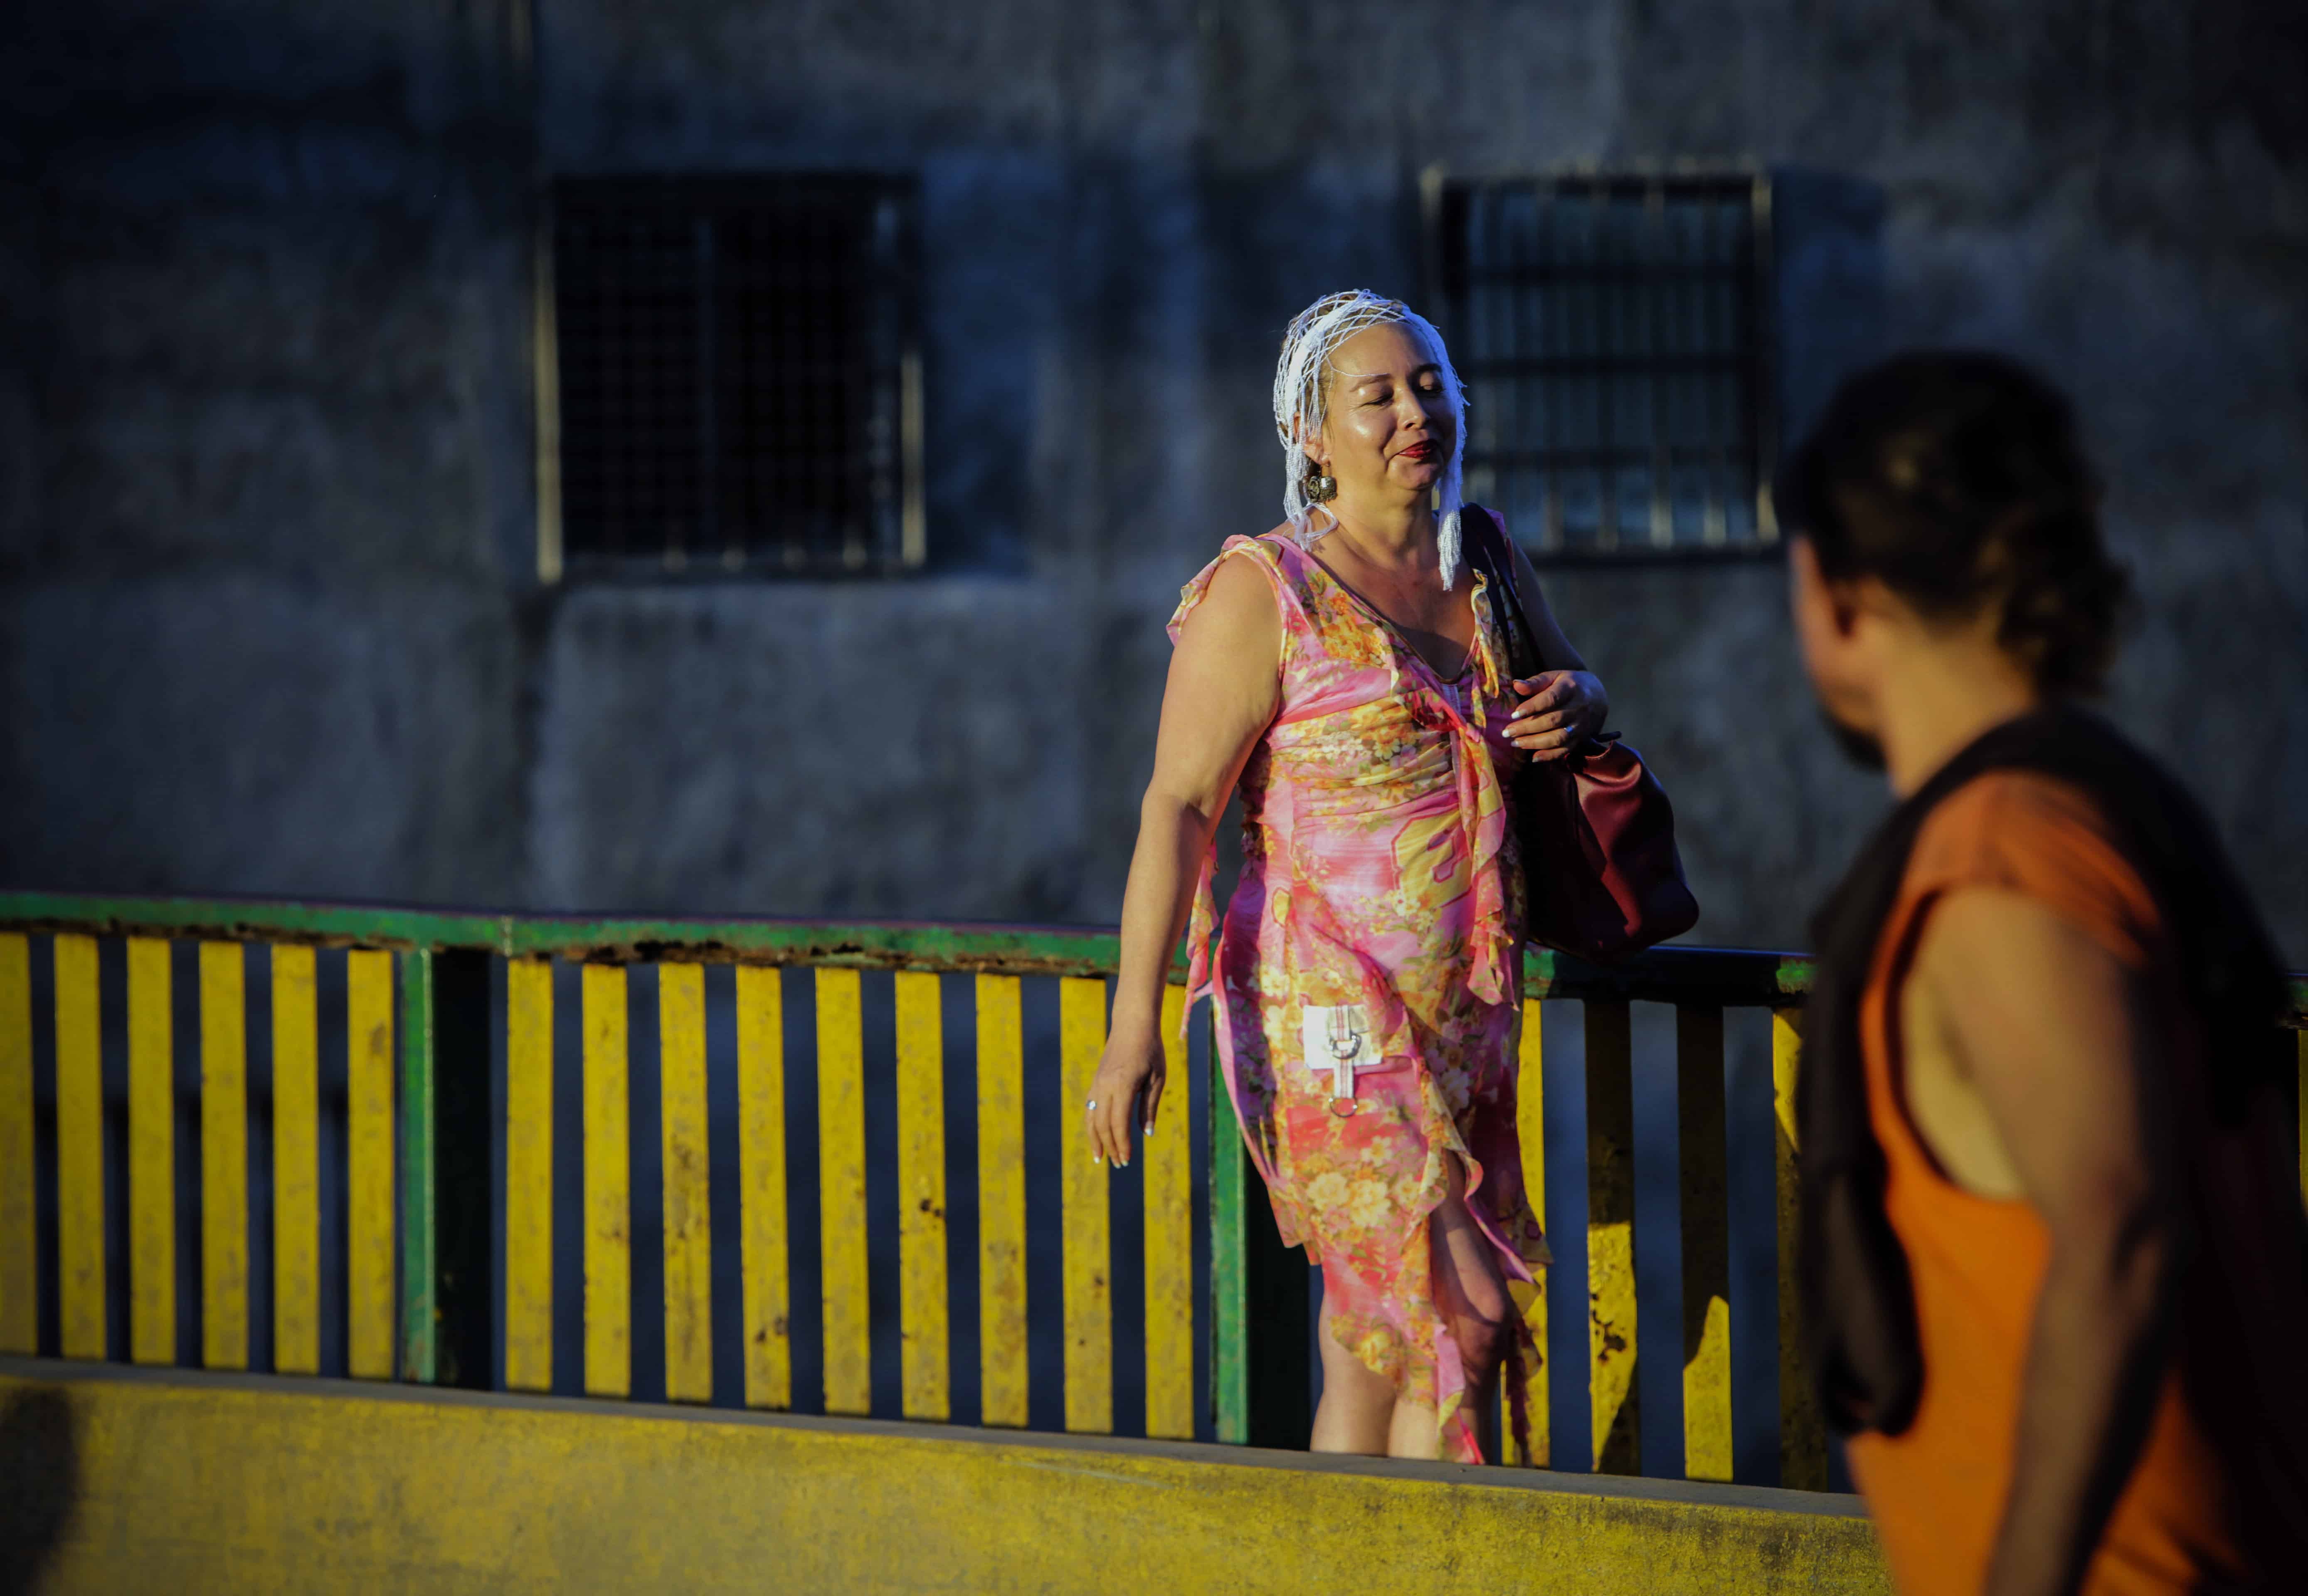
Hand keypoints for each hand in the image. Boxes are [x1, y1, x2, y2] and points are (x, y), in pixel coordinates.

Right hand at [1084, 1023, 1164, 1168]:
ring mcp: (1097, 1083)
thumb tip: (1146, 1133)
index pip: (1118, 1123)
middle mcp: (1105, 1086)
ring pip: (1091, 1117)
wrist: (1132, 1024)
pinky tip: (1097, 1135)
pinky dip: (1092, 1124)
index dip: (1122, 1144)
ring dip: (1095, 1139)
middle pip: (1102, 1124)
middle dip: (1110, 1147)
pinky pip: (1090, 1107)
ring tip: (1099, 1158)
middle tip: (1119, 1164)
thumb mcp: (1157, 1078)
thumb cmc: (1150, 1050)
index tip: (1127, 1160)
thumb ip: (1149, 1106)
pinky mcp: (1096, 1081)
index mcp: (1123, 1085)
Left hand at [1504, 670, 1606, 761]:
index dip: (1532, 707)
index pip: (1551, 699)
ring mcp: (1580, 725)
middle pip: (1552, 720)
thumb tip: (1515, 684)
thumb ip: (1535, 682)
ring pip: (1558, 737)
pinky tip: (1533, 758)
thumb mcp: (1554, 677)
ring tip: (1515, 743)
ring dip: (1535, 743)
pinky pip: (1565, 750)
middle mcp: (1578, 708)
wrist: (1597, 696)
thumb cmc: (1568, 685)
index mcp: (1570, 688)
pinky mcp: (1581, 738)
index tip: (1513, 714)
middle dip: (1527, 728)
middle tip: (1507, 732)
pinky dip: (1550, 756)